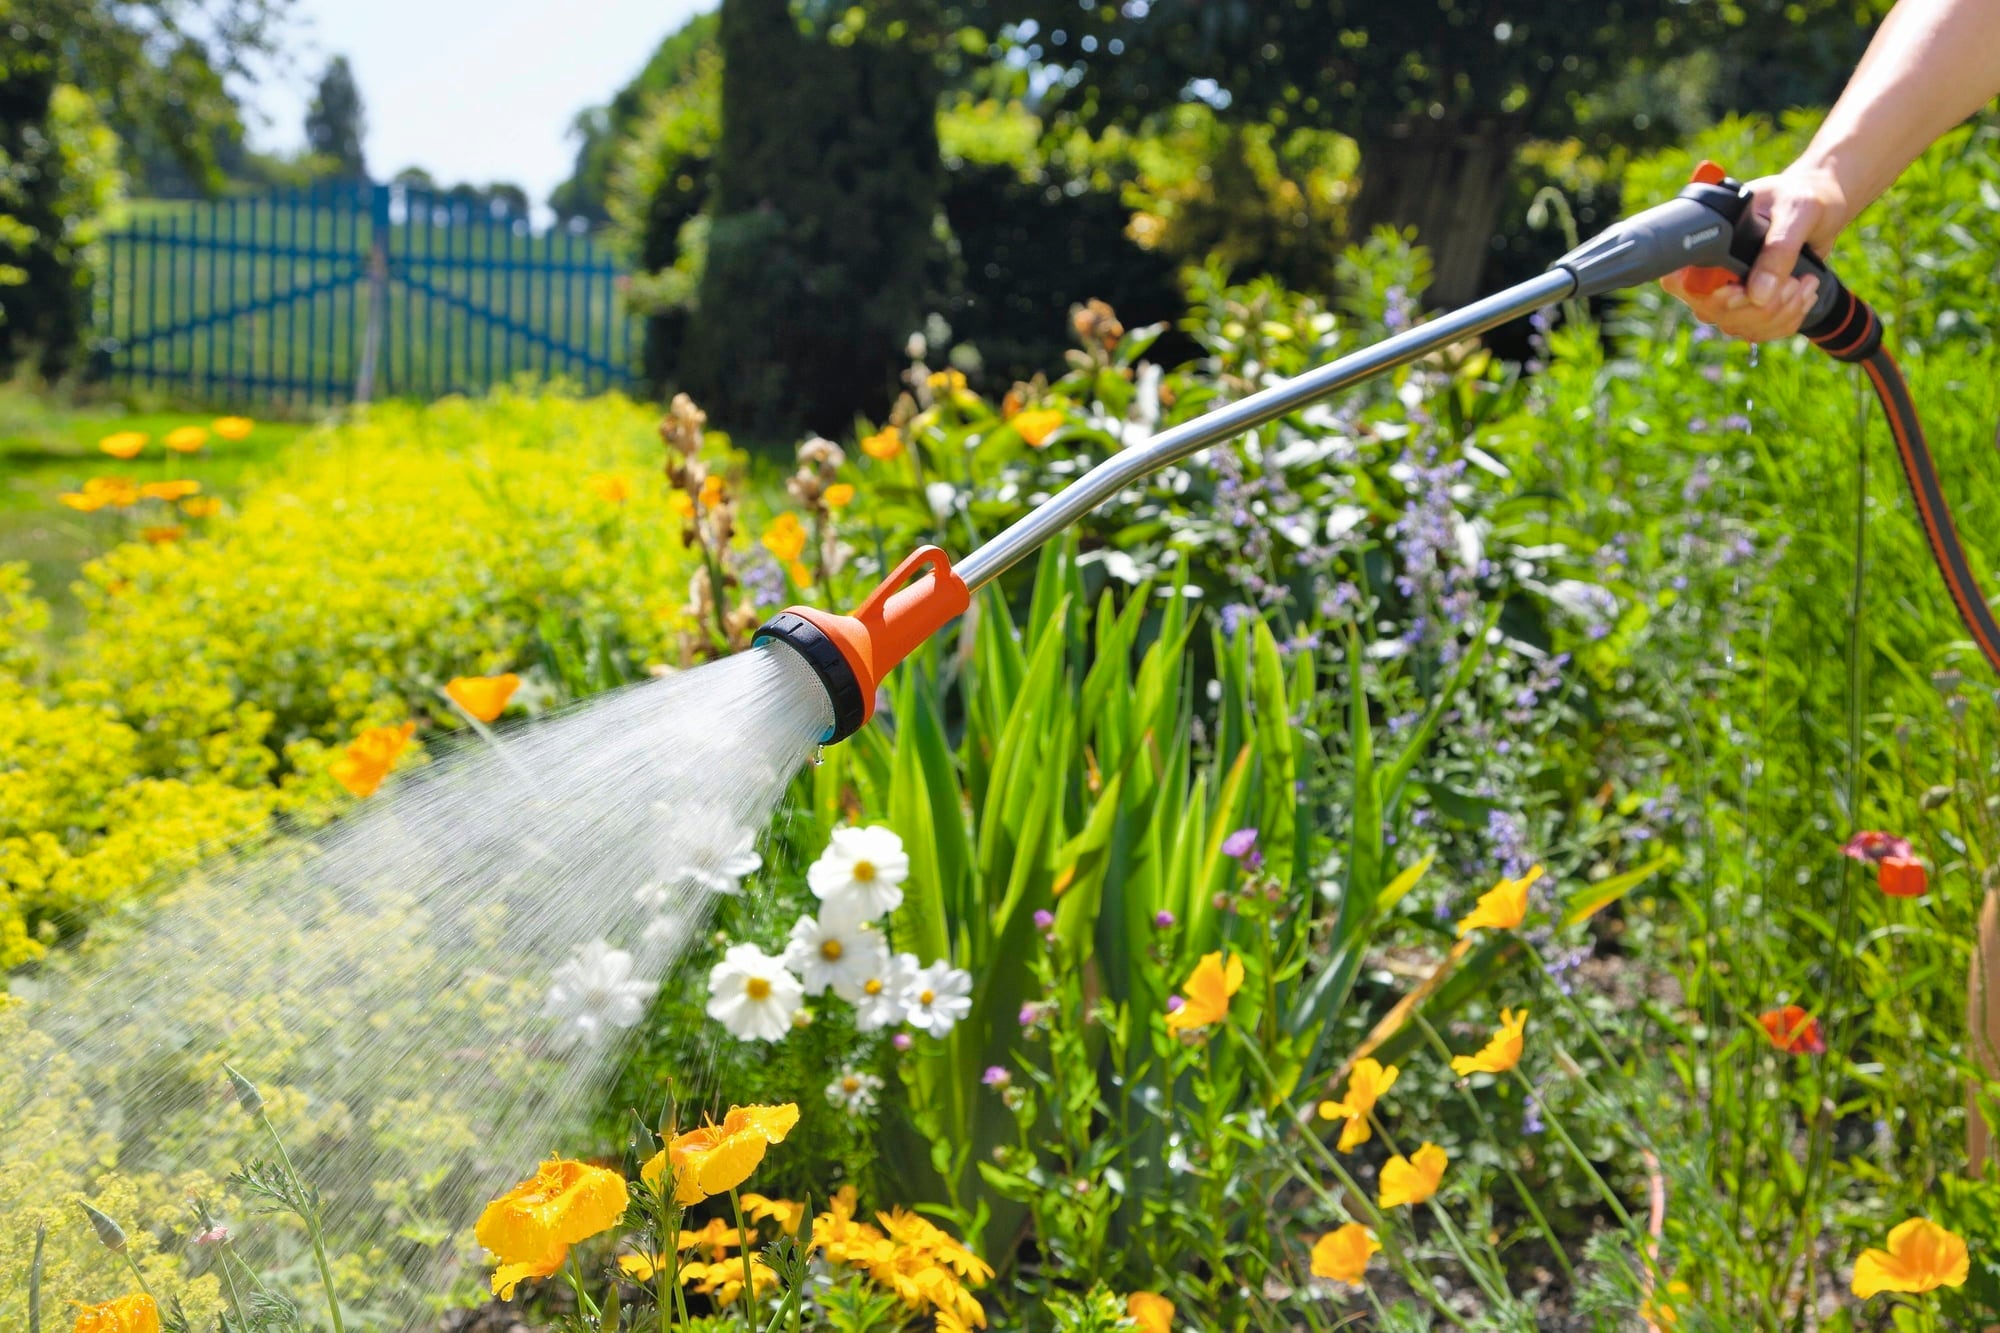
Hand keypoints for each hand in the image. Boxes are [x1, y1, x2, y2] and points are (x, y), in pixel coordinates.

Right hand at [1660, 164, 1852, 341]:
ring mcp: (1725, 298)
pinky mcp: (1747, 311)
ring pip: (1742, 327)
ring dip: (1783, 311)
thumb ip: (1779, 249)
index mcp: (1706, 242)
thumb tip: (1758, 295)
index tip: (1743, 290)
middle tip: (1794, 280)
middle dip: (1763, 305)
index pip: (1681, 283)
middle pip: (1717, 313)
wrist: (1819, 209)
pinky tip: (1803, 294)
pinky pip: (1760, 332)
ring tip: (1806, 281)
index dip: (1710, 295)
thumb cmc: (1802, 197)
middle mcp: (1707, 275)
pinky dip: (1789, 318)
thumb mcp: (1796, 211)